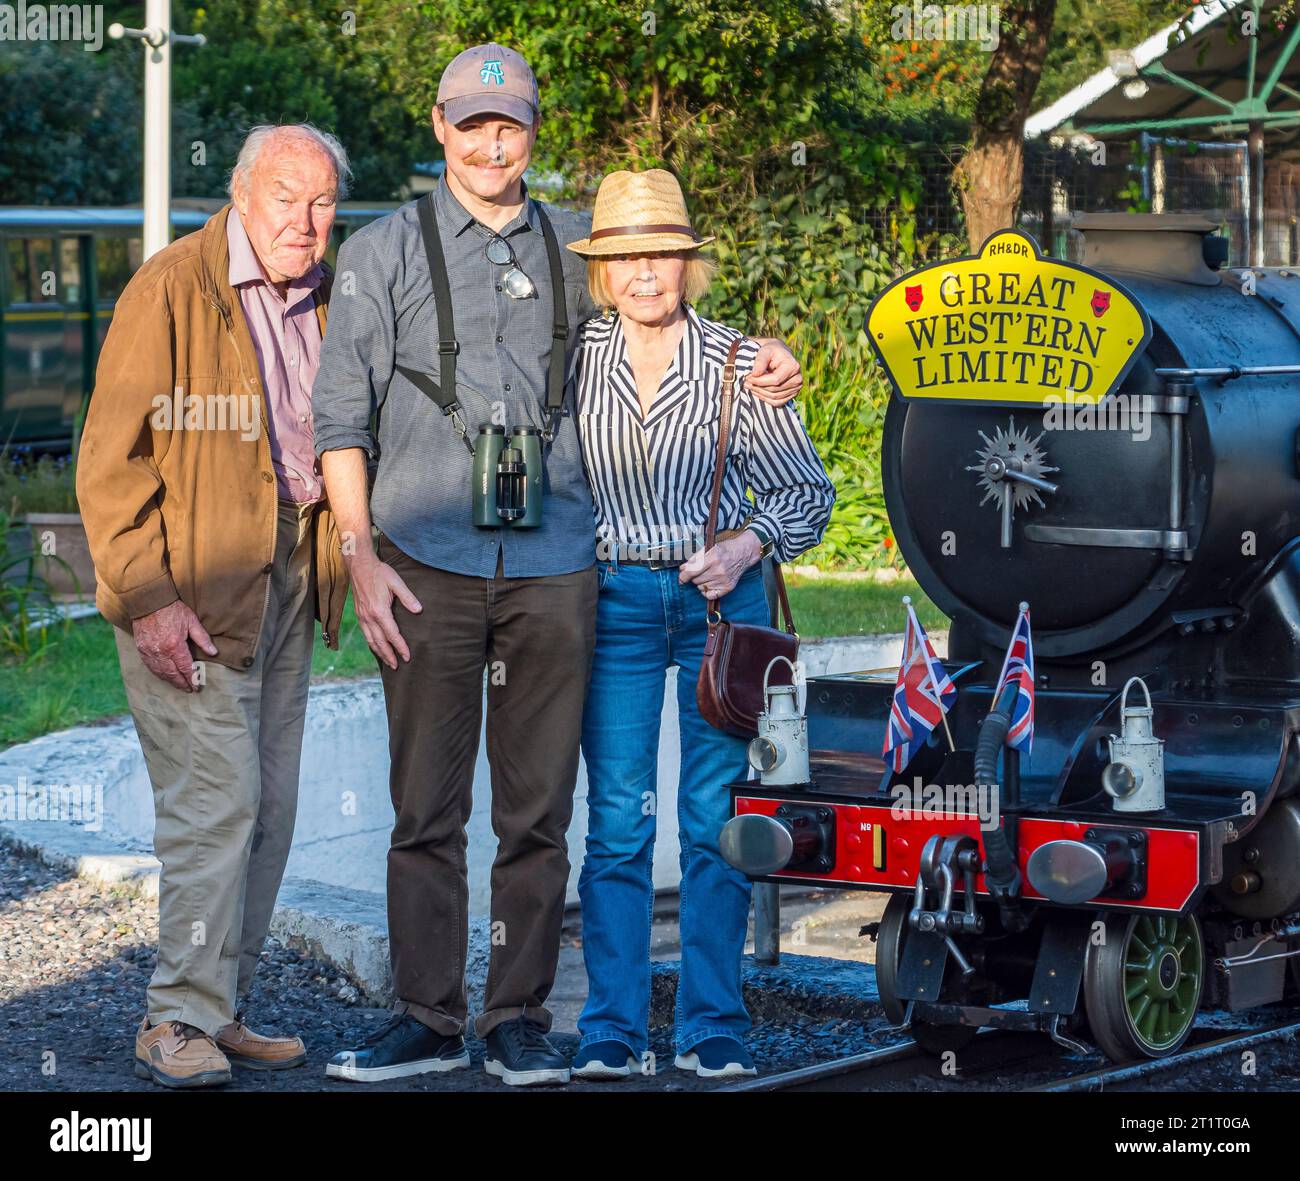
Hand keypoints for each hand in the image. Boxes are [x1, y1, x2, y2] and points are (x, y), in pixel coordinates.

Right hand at [132, 600, 217, 691]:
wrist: (149, 600)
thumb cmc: (173, 609)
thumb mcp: (192, 621)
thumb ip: (203, 638)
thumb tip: (214, 652)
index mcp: (175, 646)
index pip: (185, 668)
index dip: (192, 679)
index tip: (197, 687)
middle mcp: (161, 652)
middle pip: (172, 674)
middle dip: (182, 684)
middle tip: (189, 690)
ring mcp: (149, 652)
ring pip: (160, 672)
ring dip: (170, 681)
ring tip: (179, 685)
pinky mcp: (141, 649)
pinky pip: (150, 666)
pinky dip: (158, 674)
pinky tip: (164, 676)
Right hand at [351, 555, 421, 669]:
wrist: (359, 565)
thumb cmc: (379, 572)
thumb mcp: (396, 582)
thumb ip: (407, 597)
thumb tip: (418, 610)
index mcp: (379, 610)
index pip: (392, 634)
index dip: (400, 647)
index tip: (407, 656)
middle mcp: (369, 617)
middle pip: (379, 642)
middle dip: (389, 656)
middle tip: (397, 666)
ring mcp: (362, 616)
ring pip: (370, 640)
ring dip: (379, 653)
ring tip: (388, 662)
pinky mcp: (359, 614)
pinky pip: (365, 634)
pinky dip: (371, 644)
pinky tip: (377, 647)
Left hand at [680, 531, 760, 599]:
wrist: (744, 553)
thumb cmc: (726, 549)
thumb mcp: (709, 548)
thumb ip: (695, 559)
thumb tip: (683, 569)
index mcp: (713, 558)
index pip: (692, 572)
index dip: (683, 576)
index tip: (681, 578)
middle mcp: (718, 571)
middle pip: (695, 580)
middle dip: (694, 576)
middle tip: (700, 571)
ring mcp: (724, 580)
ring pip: (701, 587)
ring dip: (700, 582)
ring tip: (707, 574)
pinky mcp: (728, 587)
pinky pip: (709, 595)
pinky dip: (706, 591)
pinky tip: (709, 584)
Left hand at [744, 339, 801, 406]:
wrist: (779, 355)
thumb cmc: (771, 351)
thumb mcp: (765, 351)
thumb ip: (760, 361)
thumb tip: (755, 374)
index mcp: (793, 367)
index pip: (775, 380)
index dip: (760, 381)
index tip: (748, 377)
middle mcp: (798, 379)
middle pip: (774, 390)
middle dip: (758, 387)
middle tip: (746, 382)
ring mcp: (796, 389)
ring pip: (774, 397)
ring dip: (760, 393)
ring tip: (750, 386)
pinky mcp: (792, 395)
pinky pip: (777, 402)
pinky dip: (765, 399)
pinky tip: (757, 392)